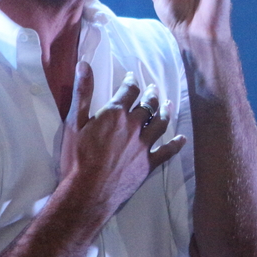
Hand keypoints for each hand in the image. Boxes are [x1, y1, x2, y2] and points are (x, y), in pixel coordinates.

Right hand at [60, 61, 184, 210]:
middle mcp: (134, 125)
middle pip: (148, 105)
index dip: (131, 82)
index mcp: (116, 113)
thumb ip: (82, 92)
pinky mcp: (149, 163)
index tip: (132, 78)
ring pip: (160, 123)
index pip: (129, 90)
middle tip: (153, 90)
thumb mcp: (74, 122)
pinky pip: (167, 151)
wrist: (87, 192)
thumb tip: (84, 64)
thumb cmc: (77, 157)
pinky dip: (176, 144)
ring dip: (165, 112)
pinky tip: (181, 139)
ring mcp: (144, 145)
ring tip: (167, 105)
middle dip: (151, 95)